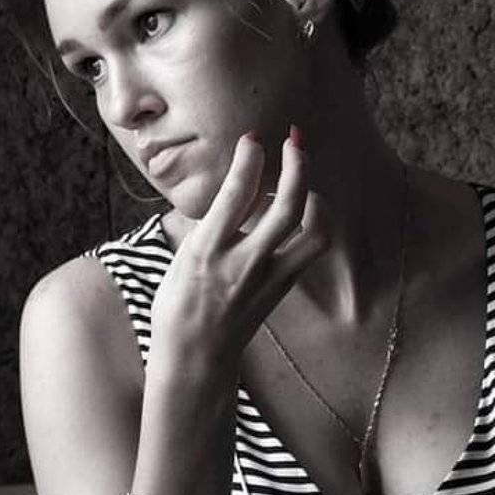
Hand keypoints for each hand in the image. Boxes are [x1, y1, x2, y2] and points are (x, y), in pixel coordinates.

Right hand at [146, 128, 329, 385]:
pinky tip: (302, 208)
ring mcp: (269, 278)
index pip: (236, 196)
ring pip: (314, 231)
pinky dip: (313, 220)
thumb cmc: (178, 304)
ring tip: (302, 178)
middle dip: (297, 166)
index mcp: (206, 251)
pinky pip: (309, 247)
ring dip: (316, 196)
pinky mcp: (283, 287)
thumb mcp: (180, 257)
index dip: (249, 160)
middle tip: (295, 141)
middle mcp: (242, 263)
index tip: (254, 137)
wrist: (195, 357)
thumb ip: (208, 223)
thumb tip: (229, 189)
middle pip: (286, 208)